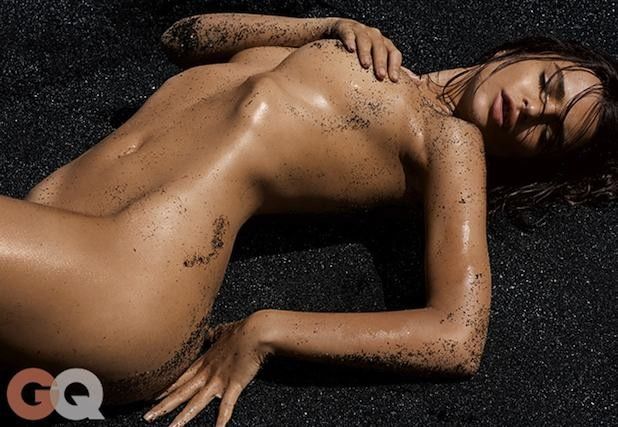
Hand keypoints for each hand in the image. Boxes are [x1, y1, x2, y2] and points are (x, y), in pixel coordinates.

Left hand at [143, 315, 270, 426]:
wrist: (255, 331)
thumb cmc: (241, 330)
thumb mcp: (222, 332)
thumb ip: (213, 335)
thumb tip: (209, 332)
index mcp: (204, 361)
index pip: (179, 378)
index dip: (164, 388)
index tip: (149, 395)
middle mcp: (207, 373)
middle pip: (181, 392)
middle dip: (163, 406)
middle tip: (147, 417)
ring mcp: (219, 380)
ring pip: (196, 402)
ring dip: (183, 417)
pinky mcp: (234, 384)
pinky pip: (226, 405)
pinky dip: (222, 418)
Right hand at [329, 18, 402, 81]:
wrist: (335, 32)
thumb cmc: (355, 52)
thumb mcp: (369, 61)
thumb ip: (380, 71)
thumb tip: (391, 89)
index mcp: (383, 44)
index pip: (394, 54)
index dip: (395, 66)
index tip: (394, 80)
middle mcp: (374, 36)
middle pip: (381, 48)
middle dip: (381, 62)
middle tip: (380, 76)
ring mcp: (360, 30)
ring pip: (366, 40)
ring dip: (367, 52)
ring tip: (366, 64)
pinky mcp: (344, 27)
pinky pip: (348, 33)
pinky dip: (350, 40)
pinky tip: (350, 49)